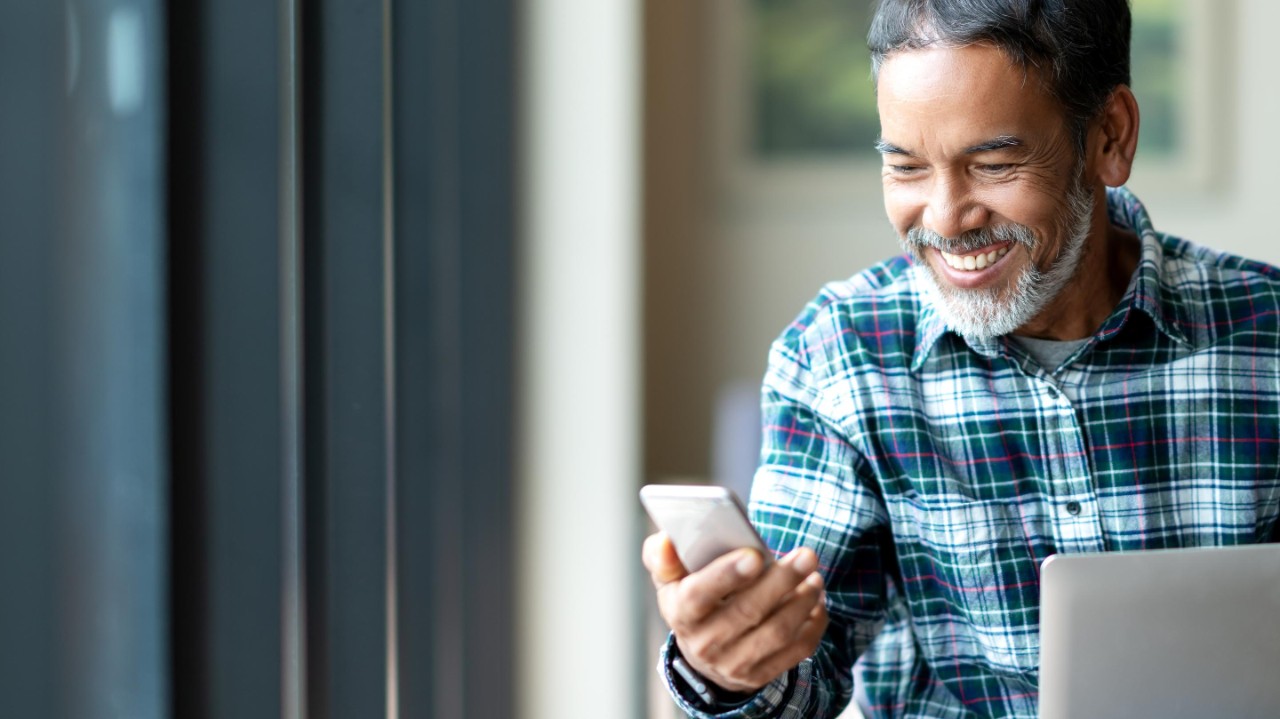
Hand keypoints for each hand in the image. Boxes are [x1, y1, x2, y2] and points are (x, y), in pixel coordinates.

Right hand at [642, 531, 827, 694]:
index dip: (726, 575)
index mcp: (680, 613)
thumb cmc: (692, 599)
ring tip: (814, 575)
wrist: (703, 651)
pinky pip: (796, 651)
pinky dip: (813, 624)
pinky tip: (817, 600)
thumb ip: (663, 556)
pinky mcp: (760, 674)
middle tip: (806, 555)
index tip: (754, 555)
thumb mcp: (670, 578)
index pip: (698, 596)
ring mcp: (734, 663)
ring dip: (802, 601)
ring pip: (776, 632)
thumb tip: (666, 541)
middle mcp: (705, 643)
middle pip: (747, 612)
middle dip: (781, 581)